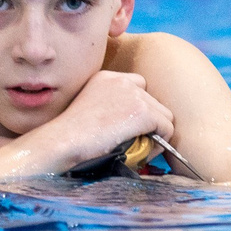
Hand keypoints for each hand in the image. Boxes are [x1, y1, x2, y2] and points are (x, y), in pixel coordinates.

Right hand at [34, 70, 172, 169]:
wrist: (64, 140)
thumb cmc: (69, 135)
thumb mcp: (88, 108)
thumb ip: (109, 106)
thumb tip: (129, 124)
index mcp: (107, 77)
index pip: (138, 87)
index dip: (139, 109)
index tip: (130, 126)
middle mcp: (122, 80)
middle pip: (154, 102)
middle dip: (149, 122)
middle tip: (137, 140)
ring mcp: (134, 95)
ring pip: (164, 115)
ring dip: (155, 132)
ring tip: (140, 147)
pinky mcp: (143, 113)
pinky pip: (167, 129)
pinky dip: (160, 144)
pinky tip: (144, 153)